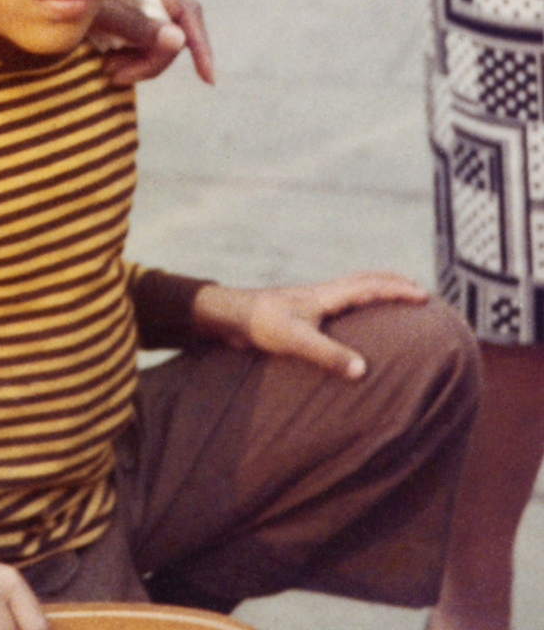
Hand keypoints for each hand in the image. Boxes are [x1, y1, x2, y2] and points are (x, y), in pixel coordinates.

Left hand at [96, 0, 213, 84]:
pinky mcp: (129, 7)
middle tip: (116, 76)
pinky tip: (108, 60)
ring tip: (107, 69)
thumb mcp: (95, 12)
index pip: (187, 13)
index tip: (207, 78)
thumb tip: (178, 40)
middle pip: (171, 33)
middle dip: (150, 61)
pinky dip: (130, 54)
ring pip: (156, 39)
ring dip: (137, 61)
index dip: (201, 47)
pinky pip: (142, 38)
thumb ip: (134, 25)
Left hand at [194, 271, 428, 379]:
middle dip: (391, 283)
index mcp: (325, 295)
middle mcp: (320, 293)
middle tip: (416, 289)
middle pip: (363, 280)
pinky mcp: (299, 310)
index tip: (423, 296)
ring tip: (390, 297)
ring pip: (349, 287)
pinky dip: (353, 300)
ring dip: (373, 288)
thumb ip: (328, 355)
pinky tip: (350, 316)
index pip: (369, 287)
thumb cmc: (260, 323)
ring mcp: (310, 300)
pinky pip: (336, 299)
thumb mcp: (296, 340)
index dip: (396, 291)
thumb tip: (363, 371)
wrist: (228, 315)